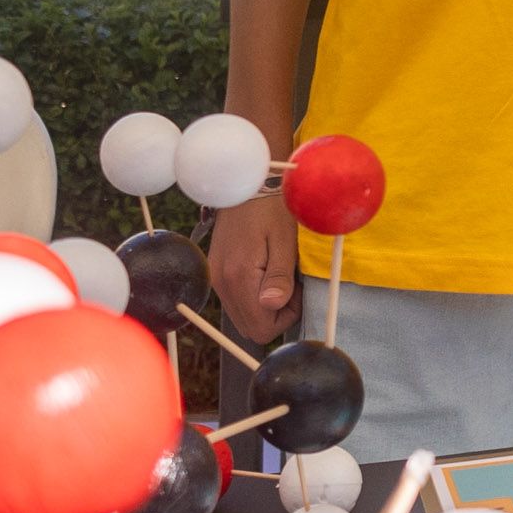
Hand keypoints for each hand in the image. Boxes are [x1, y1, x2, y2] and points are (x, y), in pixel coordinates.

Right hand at [207, 196, 300, 344]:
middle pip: (250, 328)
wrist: (246, 184)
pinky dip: (252, 296)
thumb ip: (279, 277)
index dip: (285, 317)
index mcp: (239, 278)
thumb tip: (272, 306)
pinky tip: (265, 272)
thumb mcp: (284, 241)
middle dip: (275, 314)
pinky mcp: (216, 272)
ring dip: (264, 306)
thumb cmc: (272, 209)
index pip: (262, 329)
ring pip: (242, 316)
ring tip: (279, 275)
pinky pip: (235, 300)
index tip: (296, 291)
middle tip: (290, 284)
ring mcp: (216, 278)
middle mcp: (221, 283)